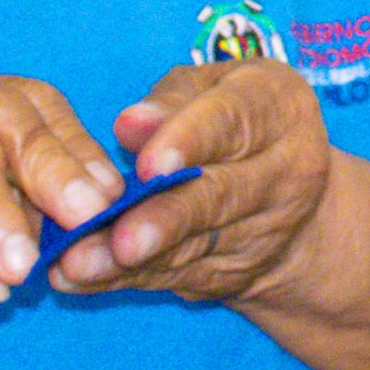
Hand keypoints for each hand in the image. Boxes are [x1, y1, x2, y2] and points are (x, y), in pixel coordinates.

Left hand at [57, 59, 341, 303]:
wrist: (288, 194)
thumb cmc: (230, 118)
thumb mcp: (210, 90)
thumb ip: (171, 102)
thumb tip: (130, 125)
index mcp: (279, 107)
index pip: (233, 122)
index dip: (188, 143)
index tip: (146, 166)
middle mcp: (286, 171)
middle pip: (220, 196)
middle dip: (166, 219)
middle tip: (120, 238)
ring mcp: (267, 230)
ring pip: (195, 246)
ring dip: (136, 261)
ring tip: (81, 264)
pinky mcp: (236, 271)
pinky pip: (178, 276)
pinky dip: (127, 280)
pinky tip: (82, 279)